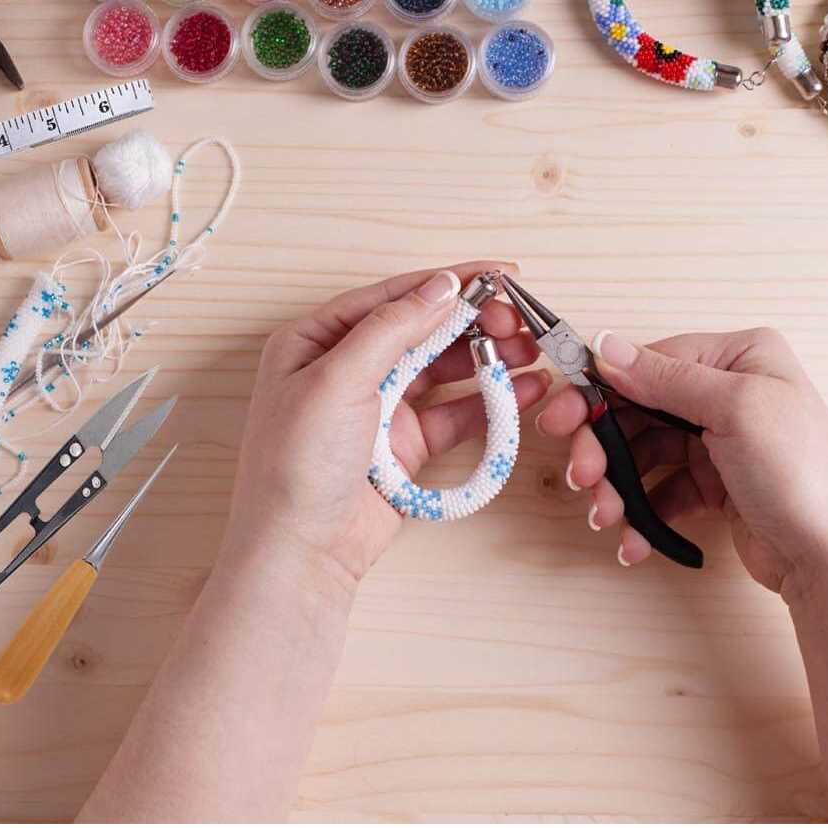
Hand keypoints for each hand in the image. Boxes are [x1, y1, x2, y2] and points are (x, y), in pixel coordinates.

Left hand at [221, 263, 547, 591]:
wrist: (299, 552)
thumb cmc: (296, 465)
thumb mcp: (337, 380)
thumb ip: (392, 328)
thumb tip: (441, 286)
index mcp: (315, 340)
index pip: (392, 297)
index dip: (448, 282)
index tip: (499, 275)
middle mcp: (347, 369)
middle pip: (423, 330)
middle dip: (474, 321)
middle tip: (518, 320)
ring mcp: (378, 408)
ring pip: (443, 370)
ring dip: (487, 358)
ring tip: (531, 351)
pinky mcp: (404, 446)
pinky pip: (454, 415)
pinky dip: (489, 402)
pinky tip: (523, 390)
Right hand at [536, 327, 827, 596]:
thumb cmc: (800, 473)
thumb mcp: (734, 409)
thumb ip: (664, 377)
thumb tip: (605, 345)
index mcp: (739, 357)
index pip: (650, 362)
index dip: (600, 390)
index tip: (561, 418)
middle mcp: (728, 393)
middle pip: (639, 409)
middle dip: (604, 446)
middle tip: (581, 477)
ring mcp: (721, 441)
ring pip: (644, 453)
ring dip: (617, 485)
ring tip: (606, 517)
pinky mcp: (716, 486)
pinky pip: (661, 491)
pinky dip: (642, 514)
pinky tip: (633, 541)